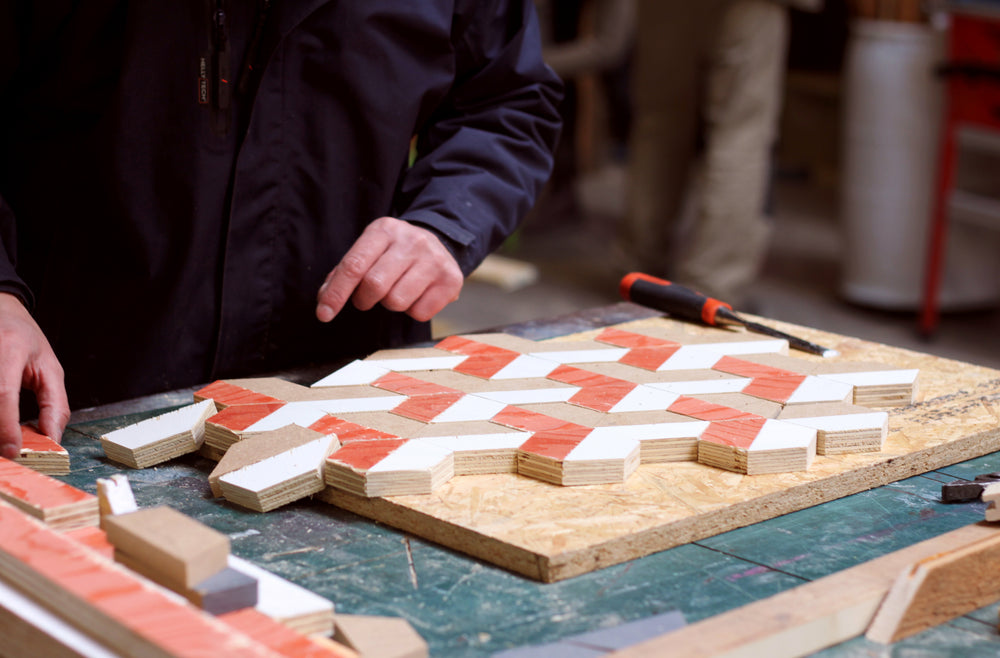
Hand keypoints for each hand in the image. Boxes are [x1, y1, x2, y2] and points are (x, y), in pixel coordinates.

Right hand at [0, 293, 68, 459]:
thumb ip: (54, 404)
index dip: (5, 426)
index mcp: (9, 350)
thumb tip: (52, 439)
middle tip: (9, 451)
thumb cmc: (24, 340)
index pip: (2, 393)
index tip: (13, 450)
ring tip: (5, 435)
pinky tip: (0, 421)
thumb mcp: (49, 367)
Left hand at [316, 217, 462, 322]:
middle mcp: (412, 241)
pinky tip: (417, 294)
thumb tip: (325, 302)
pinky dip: (413, 311)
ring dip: (391, 304)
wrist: (439, 243)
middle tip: (368, 298)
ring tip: (398, 290)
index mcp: (384, 230)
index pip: (354, 265)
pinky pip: (419, 313)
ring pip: (397, 302)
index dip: (336, 293)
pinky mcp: (451, 280)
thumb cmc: (395, 253)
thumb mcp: (370, 251)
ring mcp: (434, 260)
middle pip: (375, 286)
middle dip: (364, 300)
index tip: (324, 314)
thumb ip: (345, 273)